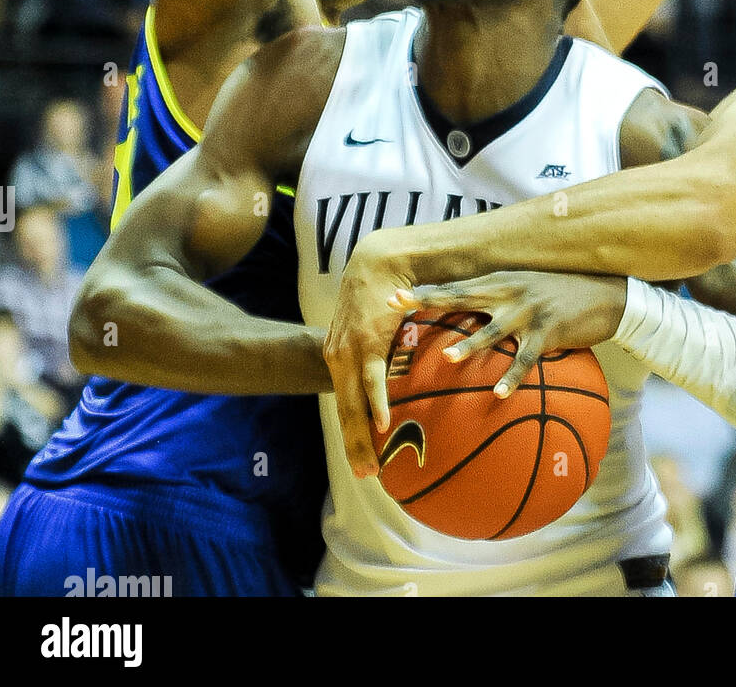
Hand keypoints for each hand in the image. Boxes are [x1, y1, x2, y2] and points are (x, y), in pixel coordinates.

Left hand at [322, 239, 413, 477]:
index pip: (344, 403)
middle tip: (365, 474)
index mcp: (340, 357)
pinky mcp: (367, 343)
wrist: (379, 260)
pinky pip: (372, 380)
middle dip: (354, 445)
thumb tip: (397, 371)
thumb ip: (380, 351)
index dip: (351, 432)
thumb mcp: (376, 327)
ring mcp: (350, 353)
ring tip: (370, 465)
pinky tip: (383, 424)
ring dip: (362, 436)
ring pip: (353, 403)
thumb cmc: (383, 292)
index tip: (361, 458)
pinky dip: (376, 404)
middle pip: (345, 411)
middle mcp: (338, 359)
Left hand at [388, 271, 627, 396]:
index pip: (456, 284)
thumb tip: (468, 316)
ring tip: (446, 357)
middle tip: (397, 306)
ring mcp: (529, 311)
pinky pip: (526, 358)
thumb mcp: (528, 287)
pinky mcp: (549, 331)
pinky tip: (499, 394)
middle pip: (461, 296)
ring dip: (468, 344)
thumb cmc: (563, 294)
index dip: (425, 290)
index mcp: (501, 281)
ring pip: (492, 329)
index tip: (394, 294)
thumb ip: (499, 297)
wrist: (606, 294)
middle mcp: (510, 291)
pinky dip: (512, 376)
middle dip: (427, 301)